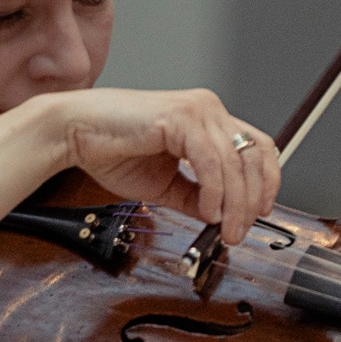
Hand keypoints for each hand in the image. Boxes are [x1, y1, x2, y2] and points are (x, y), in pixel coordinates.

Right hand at [41, 87, 279, 242]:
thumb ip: (197, 197)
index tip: (260, 213)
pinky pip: (211, 162)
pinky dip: (214, 191)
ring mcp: (197, 110)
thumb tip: (224, 218)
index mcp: (209, 120)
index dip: (268, 182)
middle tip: (239, 231)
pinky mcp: (181, 117)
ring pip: (235, 162)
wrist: (72, 134)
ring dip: (235, 203)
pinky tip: (208, 211)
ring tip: (226, 229)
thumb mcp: (166, 184)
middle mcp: (208, 109)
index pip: (259, 148)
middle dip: (252, 200)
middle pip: (254, 157)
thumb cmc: (111, 151)